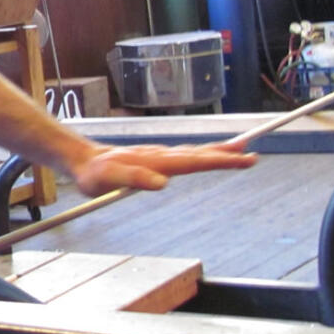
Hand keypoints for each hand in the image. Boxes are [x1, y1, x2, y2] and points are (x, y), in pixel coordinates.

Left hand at [69, 141, 255, 196]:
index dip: (221, 160)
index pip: (195, 161)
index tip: (245, 157)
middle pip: (200, 155)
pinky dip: (202, 154)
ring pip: (194, 153)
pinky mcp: (154, 160)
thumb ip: (133, 179)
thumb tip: (163, 183)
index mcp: (156, 162)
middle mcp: (160, 156)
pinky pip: (184, 156)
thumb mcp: (107, 178)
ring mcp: (158, 157)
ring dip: (218, 151)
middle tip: (253, 154)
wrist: (80, 160)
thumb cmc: (92, 173)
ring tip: (240, 149)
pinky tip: (207, 155)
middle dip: (227, 154)